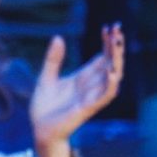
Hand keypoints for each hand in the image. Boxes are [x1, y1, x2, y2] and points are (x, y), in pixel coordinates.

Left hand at [30, 24, 123, 156]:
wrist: (39, 129)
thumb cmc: (44, 107)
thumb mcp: (46, 77)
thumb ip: (53, 59)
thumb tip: (58, 37)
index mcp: (83, 78)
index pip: (101, 57)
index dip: (107, 43)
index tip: (110, 27)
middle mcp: (91, 85)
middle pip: (110, 63)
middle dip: (114, 47)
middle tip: (117, 29)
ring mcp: (92, 96)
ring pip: (112, 76)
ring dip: (116, 61)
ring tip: (117, 44)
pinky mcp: (89, 107)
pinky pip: (105, 95)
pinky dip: (110, 84)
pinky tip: (111, 71)